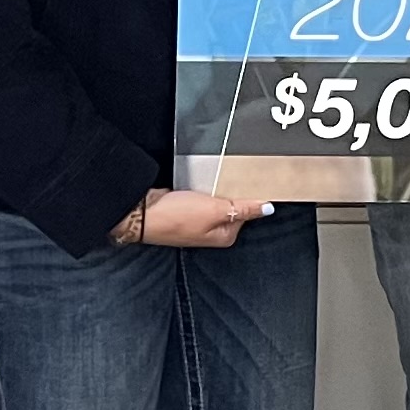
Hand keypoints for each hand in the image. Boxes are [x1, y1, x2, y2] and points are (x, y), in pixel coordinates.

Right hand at [115, 189, 268, 250]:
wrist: (141, 214)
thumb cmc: (175, 217)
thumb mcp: (215, 210)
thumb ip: (243, 209)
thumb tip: (268, 209)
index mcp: (225, 235)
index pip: (248, 211)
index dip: (250, 195)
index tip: (253, 178)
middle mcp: (214, 230)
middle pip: (233, 205)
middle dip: (233, 190)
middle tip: (232, 174)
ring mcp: (199, 221)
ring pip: (217, 199)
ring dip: (218, 187)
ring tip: (216, 175)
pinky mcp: (186, 210)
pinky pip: (203, 196)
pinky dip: (204, 187)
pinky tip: (201, 180)